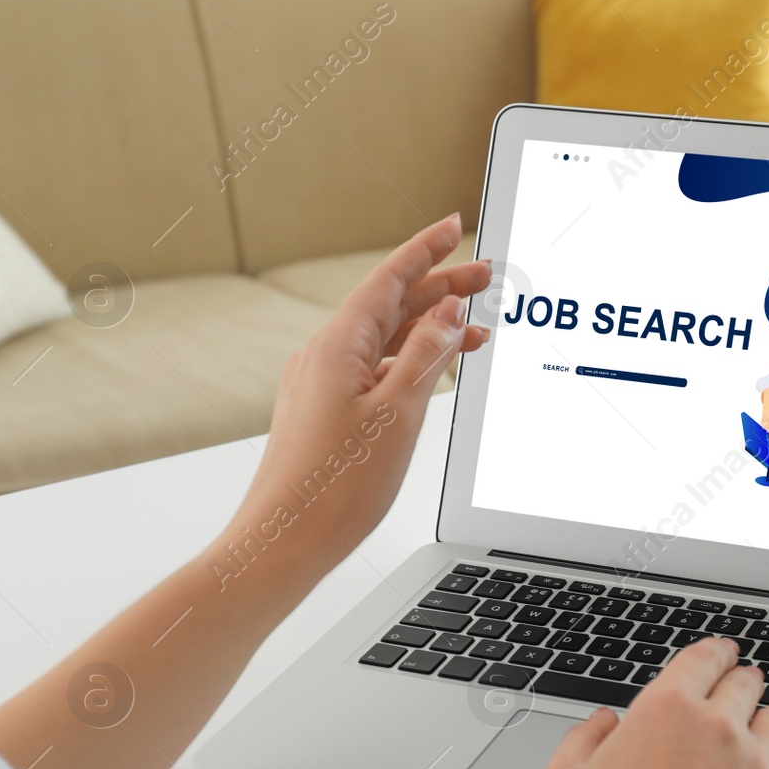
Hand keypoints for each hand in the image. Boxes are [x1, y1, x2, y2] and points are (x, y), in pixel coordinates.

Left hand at [228, 214, 489, 575]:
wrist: (283, 542)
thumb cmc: (335, 489)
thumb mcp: (397, 414)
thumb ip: (426, 356)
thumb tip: (447, 311)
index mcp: (337, 348)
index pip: (388, 280)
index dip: (426, 250)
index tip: (455, 226)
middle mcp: (324, 358)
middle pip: (390, 306)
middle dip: (439, 288)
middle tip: (485, 277)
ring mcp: (322, 385)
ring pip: (384, 340)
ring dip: (429, 328)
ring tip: (476, 327)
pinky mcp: (325, 412)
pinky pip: (374, 368)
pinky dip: (410, 361)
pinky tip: (434, 371)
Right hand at [493, 638, 768, 768]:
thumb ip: (584, 738)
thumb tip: (603, 722)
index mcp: (667, 709)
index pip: (704, 660)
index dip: (714, 652)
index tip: (720, 653)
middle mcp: (719, 728)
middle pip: (745, 685)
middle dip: (741, 681)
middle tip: (740, 685)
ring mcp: (756, 768)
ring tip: (765, 721)